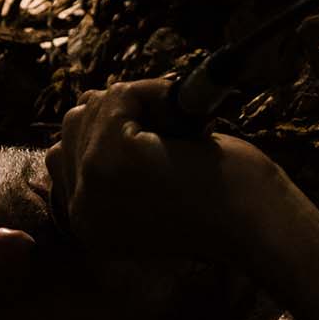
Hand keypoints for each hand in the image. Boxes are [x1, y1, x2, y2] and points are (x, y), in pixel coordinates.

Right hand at [44, 79, 277, 261]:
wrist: (257, 225)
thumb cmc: (223, 204)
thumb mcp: (154, 189)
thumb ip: (115, 161)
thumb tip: (89, 106)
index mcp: (89, 227)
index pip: (61, 159)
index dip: (100, 133)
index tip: (141, 131)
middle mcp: (80, 212)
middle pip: (69, 128)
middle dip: (114, 115)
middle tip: (162, 124)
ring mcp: (91, 184)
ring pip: (89, 109)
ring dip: (135, 103)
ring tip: (175, 124)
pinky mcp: (112, 156)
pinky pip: (117, 97)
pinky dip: (151, 92)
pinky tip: (183, 115)